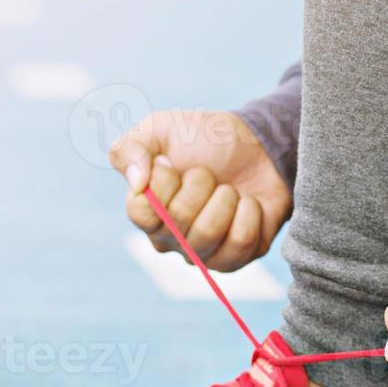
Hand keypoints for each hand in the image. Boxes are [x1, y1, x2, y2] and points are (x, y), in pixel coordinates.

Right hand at [109, 110, 291, 271]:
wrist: (256, 144)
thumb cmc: (202, 139)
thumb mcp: (160, 128)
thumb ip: (131, 148)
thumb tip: (137, 183)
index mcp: (146, 211)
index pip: (142, 212)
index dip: (163, 182)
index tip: (171, 162)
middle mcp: (170, 239)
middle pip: (179, 220)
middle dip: (202, 183)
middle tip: (209, 173)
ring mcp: (202, 252)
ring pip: (209, 232)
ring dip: (227, 197)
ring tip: (230, 188)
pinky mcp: (237, 257)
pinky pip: (242, 241)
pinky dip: (250, 212)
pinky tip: (249, 203)